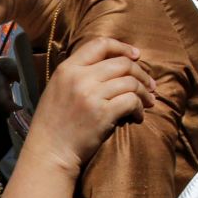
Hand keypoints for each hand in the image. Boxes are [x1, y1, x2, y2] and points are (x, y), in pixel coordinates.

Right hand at [26, 37, 153, 175]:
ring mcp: (91, 95)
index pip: (100, 44)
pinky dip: (139, 108)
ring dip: (144, 92)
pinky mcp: (103, 114)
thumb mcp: (57, 89)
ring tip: (147, 101)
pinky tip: (138, 115)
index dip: (122, 48)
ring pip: (130, 82)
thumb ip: (77, 74)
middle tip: (148, 85)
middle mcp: (79, 78)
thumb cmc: (53, 124)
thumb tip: (109, 64)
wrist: (49, 152)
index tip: (135, 56)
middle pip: (122, 63)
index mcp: (67, 69)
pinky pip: (131, 101)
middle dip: (140, 73)